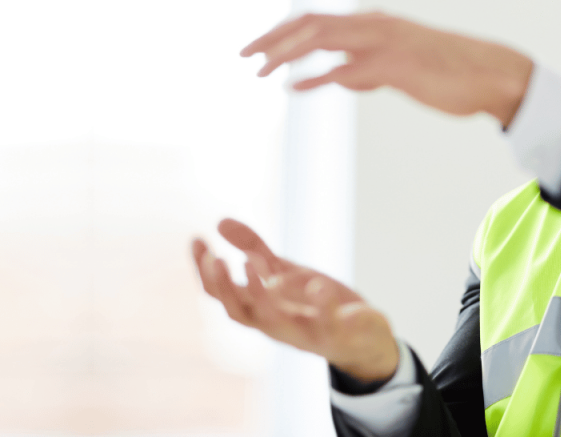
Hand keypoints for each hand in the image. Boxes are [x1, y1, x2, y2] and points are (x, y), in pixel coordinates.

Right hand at [192, 218, 399, 382]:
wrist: (362, 339)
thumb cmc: (315, 306)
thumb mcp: (284, 272)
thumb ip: (254, 249)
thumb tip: (219, 221)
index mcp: (259, 310)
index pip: (221, 296)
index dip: (204, 271)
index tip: (197, 240)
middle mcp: (274, 324)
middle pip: (237, 312)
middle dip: (222, 286)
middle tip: (215, 258)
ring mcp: (303, 330)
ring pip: (272, 321)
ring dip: (258, 294)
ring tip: (249, 261)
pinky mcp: (336, 332)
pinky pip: (326, 323)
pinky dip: (320, 304)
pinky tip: (317, 285)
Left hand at [240, 12, 533, 127]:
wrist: (491, 75)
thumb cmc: (451, 74)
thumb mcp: (403, 68)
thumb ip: (369, 70)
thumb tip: (339, 77)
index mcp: (376, 25)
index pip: (319, 20)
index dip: (284, 32)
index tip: (259, 48)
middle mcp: (375, 26)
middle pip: (311, 22)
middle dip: (273, 37)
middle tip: (244, 55)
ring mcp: (384, 42)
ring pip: (322, 36)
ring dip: (286, 52)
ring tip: (261, 70)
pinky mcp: (395, 65)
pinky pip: (346, 68)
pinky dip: (316, 78)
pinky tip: (296, 89)